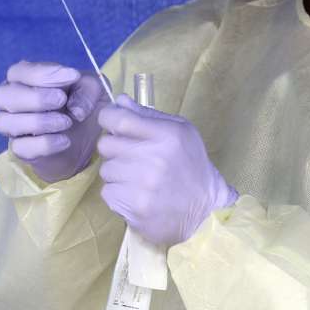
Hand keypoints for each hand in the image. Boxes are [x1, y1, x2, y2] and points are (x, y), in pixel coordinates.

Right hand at [0, 60, 107, 182]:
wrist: (88, 137)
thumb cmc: (84, 103)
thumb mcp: (95, 89)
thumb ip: (88, 88)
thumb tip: (74, 109)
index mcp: (24, 78)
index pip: (19, 71)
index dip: (43, 74)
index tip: (73, 76)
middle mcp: (11, 100)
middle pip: (2, 95)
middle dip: (34, 97)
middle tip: (61, 100)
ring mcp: (12, 125)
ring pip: (4, 122)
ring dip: (37, 121)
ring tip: (66, 122)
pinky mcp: (21, 149)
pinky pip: (20, 148)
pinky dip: (43, 144)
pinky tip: (64, 140)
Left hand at [96, 96, 237, 245]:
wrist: (203, 208)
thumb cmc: (190, 165)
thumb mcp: (180, 132)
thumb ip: (148, 115)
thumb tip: (119, 101)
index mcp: (167, 135)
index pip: (119, 120)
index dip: (108, 118)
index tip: (110, 121)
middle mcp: (154, 159)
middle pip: (106, 144)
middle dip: (115, 148)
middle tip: (131, 155)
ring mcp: (143, 186)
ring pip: (105, 170)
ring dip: (117, 172)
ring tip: (138, 177)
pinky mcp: (134, 207)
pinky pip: (108, 192)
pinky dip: (118, 193)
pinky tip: (137, 194)